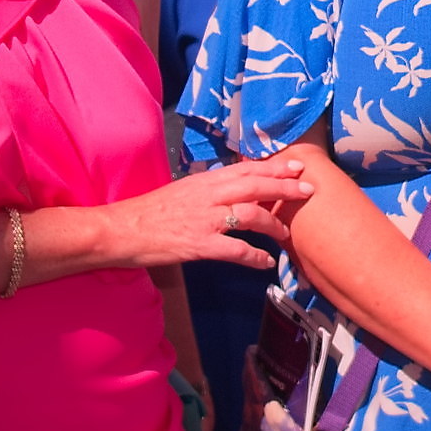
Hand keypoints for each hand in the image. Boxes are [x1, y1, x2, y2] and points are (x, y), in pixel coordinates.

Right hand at [102, 159, 314, 270]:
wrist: (121, 229)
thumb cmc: (150, 212)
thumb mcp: (183, 190)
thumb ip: (208, 188)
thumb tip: (229, 187)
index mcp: (205, 181)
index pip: (246, 169)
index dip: (274, 167)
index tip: (296, 167)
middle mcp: (209, 195)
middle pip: (255, 186)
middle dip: (285, 187)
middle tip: (308, 190)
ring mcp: (206, 219)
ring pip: (250, 214)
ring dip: (274, 223)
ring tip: (288, 233)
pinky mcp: (199, 244)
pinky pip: (235, 249)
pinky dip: (254, 256)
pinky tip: (266, 263)